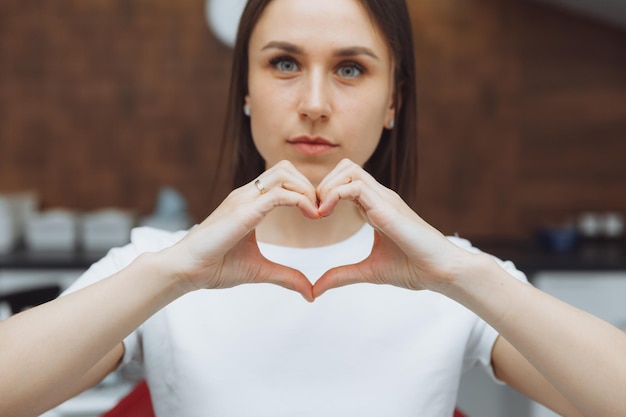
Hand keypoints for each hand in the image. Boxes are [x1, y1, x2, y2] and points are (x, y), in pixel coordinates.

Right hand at [162, 161, 319, 300]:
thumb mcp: (259, 271)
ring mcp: (243, 199)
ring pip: (284, 173)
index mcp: (249, 202)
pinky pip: (278, 194)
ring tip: (316, 213)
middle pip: (286, 168)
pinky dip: (300, 200)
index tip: (319, 214)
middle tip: (321, 211)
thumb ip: (286, 277)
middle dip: (309, 185)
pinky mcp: (243, 210)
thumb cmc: (215, 267)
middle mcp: (246, 194)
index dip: (305, 191)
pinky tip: (311, 217)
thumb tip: (310, 294)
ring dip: (306, 189)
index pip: (283, 178)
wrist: (185, 270)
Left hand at [313, 159, 467, 297]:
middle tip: (313, 212)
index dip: (324, 193)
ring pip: (349, 169)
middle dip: (322, 184)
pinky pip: (354, 185)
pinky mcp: (387, 207)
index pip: (345, 181)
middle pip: (345, 167)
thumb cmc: (413, 269)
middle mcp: (380, 197)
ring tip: (319, 213)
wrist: (441, 272)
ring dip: (327, 186)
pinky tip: (325, 214)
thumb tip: (315, 290)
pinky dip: (333, 195)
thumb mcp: (368, 272)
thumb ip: (341, 276)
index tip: (313, 217)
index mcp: (375, 207)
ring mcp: (385, 199)